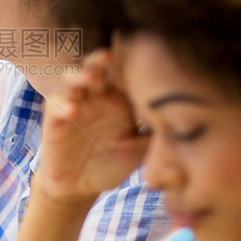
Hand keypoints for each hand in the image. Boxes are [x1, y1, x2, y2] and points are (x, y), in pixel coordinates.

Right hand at [37, 50, 147, 205]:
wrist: (80, 187)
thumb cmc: (111, 163)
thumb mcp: (140, 151)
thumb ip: (156, 137)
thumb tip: (185, 127)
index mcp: (118, 99)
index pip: (123, 74)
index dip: (128, 63)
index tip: (139, 53)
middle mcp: (95, 97)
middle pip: (97, 69)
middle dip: (102, 61)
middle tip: (109, 55)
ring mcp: (74, 105)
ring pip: (73, 81)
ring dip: (80, 75)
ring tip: (90, 77)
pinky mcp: (55, 121)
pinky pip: (55, 107)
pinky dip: (63, 106)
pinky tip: (72, 109)